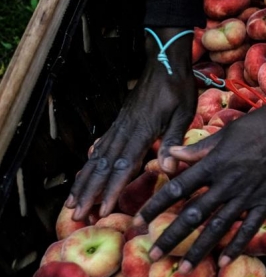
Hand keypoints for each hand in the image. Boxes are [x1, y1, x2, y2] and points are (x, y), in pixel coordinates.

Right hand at [66, 28, 196, 219]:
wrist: (164, 61)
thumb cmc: (177, 88)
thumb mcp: (182, 114)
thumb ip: (171, 141)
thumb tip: (166, 169)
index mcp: (140, 131)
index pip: (122, 167)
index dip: (111, 190)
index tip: (101, 210)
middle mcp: (124, 131)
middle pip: (103, 167)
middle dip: (89, 193)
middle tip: (75, 215)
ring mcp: (119, 126)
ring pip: (97, 159)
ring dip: (84, 182)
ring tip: (72, 202)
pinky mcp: (120, 122)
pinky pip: (101, 146)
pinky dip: (91, 163)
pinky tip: (86, 174)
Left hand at [132, 89, 265, 271]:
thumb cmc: (261, 123)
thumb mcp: (226, 133)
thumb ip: (198, 149)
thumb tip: (170, 156)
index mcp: (213, 163)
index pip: (177, 188)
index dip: (156, 205)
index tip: (139, 221)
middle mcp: (227, 183)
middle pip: (193, 214)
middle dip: (172, 236)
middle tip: (153, 255)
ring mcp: (248, 194)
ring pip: (218, 227)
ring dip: (200, 250)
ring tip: (184, 269)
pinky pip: (249, 229)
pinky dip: (236, 247)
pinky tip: (223, 263)